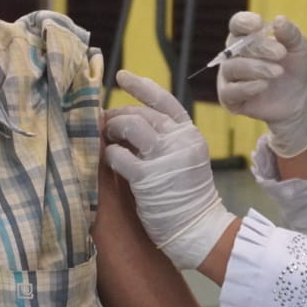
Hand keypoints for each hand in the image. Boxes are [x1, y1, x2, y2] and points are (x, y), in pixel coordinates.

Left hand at [104, 70, 236, 269]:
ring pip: (131, 126)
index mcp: (189, 133)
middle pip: (141, 113)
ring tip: (108, 139)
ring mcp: (166, 157)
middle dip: (118, 116)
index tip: (121, 76)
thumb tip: (127, 123)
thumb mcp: (183, 158)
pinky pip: (119, 156)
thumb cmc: (186, 196)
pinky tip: (110, 161)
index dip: (141, 86)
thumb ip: (163, 140)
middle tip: (106, 125)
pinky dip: (110, 156)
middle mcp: (181, 140)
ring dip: (113, 130)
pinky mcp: (149, 177)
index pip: (164, 100)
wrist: (199, 229)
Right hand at [217, 12, 306, 157]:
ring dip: (256, 68)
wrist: (299, 101)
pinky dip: (247, 87)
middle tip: (281, 53)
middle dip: (260, 48)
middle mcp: (233, 55)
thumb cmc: (295, 70)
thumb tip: (279, 19)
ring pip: (232, 67)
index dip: (244, 22)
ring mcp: (229, 76)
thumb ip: (290, 33)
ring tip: (278, 72)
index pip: (237, 24)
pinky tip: (264, 85)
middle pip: (235, 45)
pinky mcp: (229, 98)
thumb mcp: (299, 49)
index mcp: (247, 37)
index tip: (258, 24)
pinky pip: (230, 91)